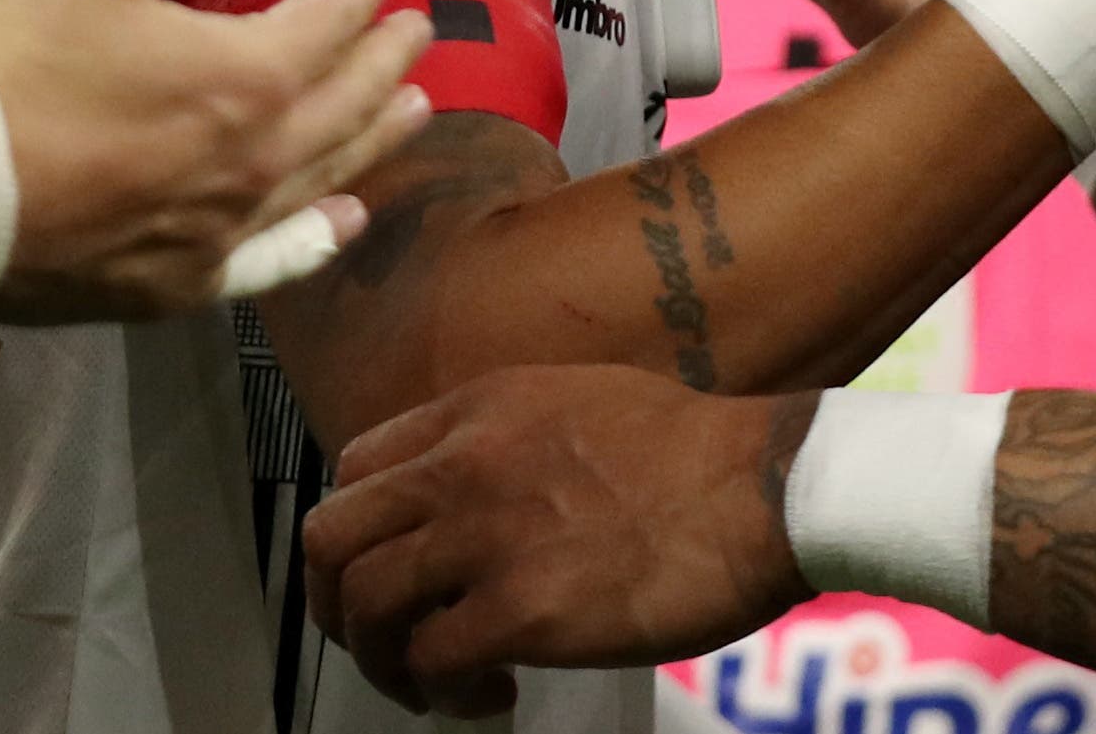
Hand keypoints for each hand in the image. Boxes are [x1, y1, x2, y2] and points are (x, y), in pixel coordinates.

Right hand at [0, 0, 437, 322]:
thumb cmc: (17, 64)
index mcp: (250, 75)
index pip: (330, 25)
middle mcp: (259, 158)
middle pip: (347, 101)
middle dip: (387, 61)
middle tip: (419, 35)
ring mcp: (225, 228)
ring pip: (327, 177)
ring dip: (376, 137)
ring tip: (416, 110)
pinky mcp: (185, 282)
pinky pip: (273, 259)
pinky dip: (318, 237)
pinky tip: (345, 222)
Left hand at [302, 364, 813, 715]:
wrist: (762, 487)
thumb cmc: (697, 448)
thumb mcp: (582, 398)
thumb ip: (515, 433)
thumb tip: (486, 488)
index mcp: (479, 410)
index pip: (356, 465)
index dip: (358, 529)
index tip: (388, 567)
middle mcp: (463, 465)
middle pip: (332, 538)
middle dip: (335, 603)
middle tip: (379, 640)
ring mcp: (486, 537)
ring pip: (365, 608)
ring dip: (385, 660)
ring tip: (434, 683)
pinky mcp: (519, 610)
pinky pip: (431, 664)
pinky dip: (443, 695)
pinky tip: (490, 698)